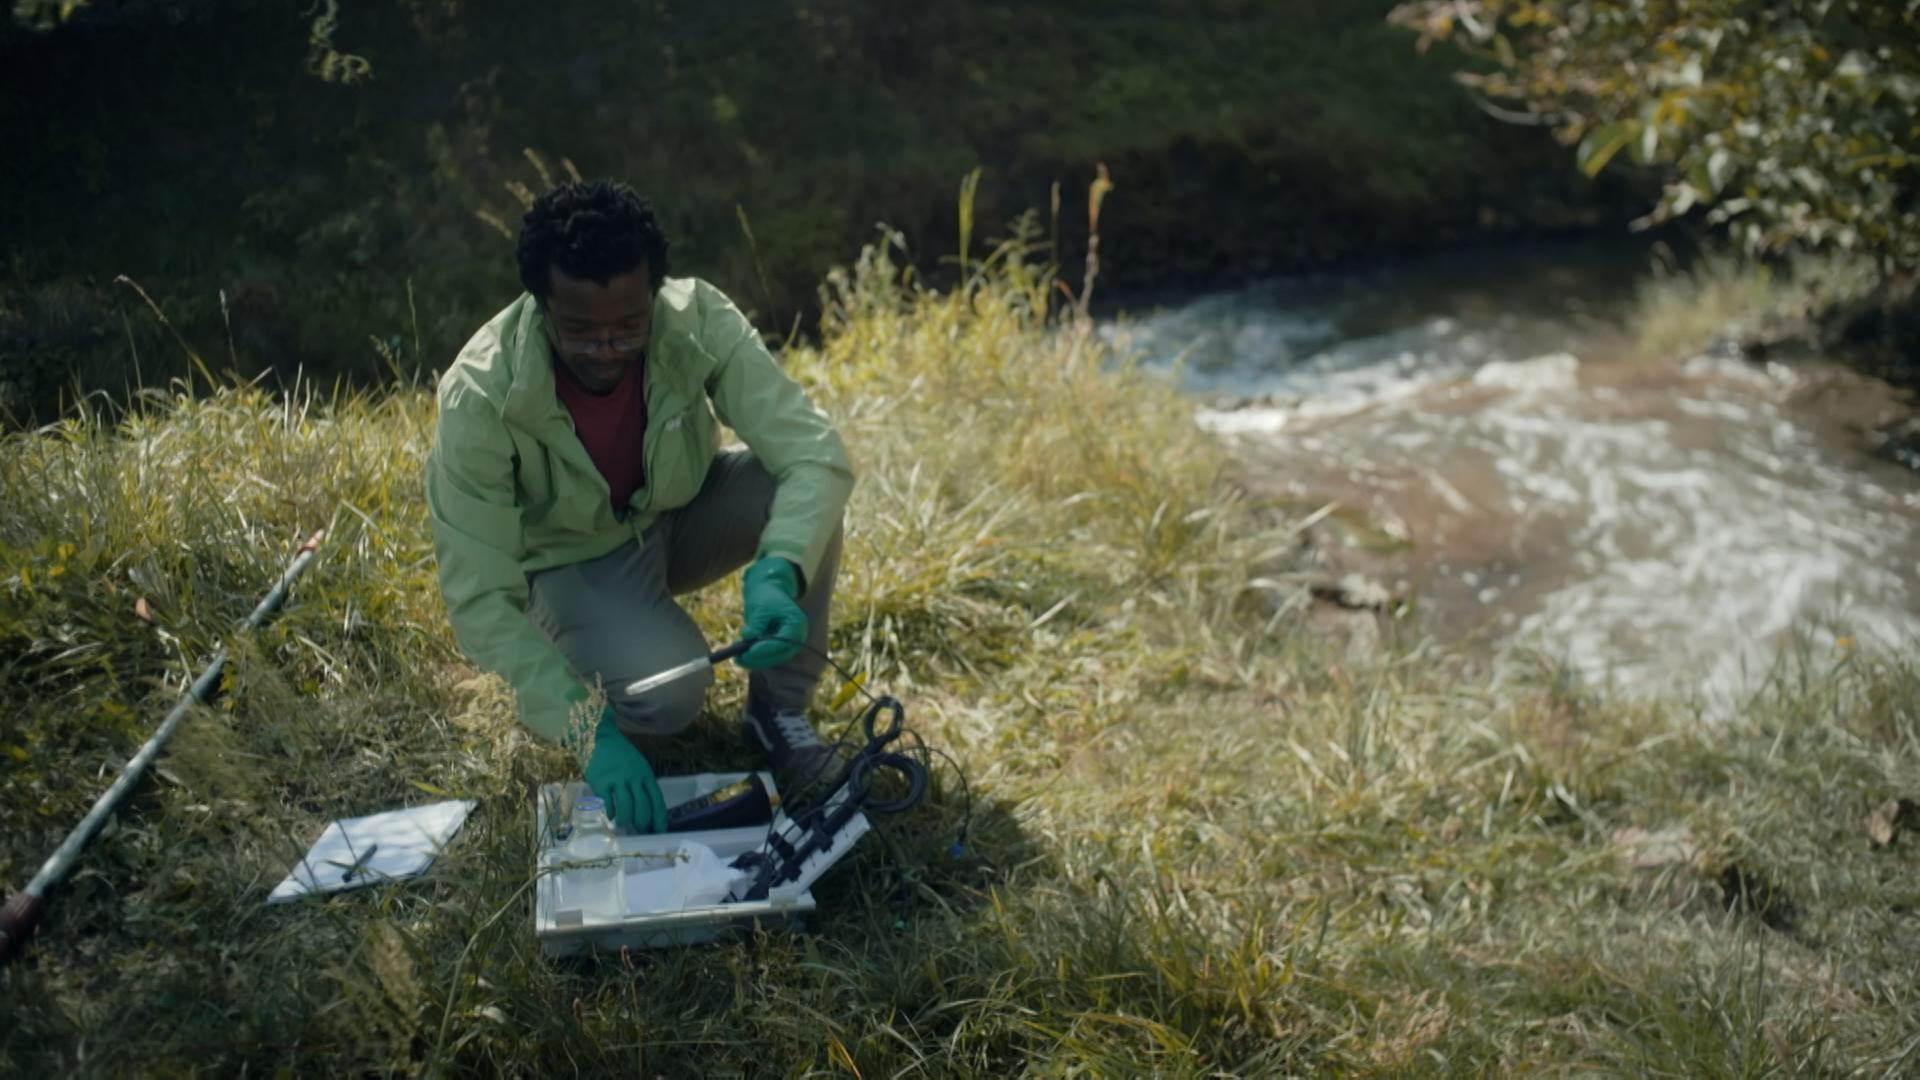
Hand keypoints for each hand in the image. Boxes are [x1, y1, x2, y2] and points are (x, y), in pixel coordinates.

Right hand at [581, 707, 667, 832]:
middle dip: (643, 822)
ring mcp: (617, 780)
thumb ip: (643, 785)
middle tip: (640, 830)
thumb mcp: (638, 766)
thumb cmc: (621, 756)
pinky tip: (611, 816)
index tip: (659, 830)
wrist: (600, 738)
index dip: (659, 817)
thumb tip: (649, 810)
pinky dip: (611, 813)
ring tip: (624, 824)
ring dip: (627, 819)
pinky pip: (608, 802)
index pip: (657, 799)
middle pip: (643, 806)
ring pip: (626, 806)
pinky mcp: (601, 782)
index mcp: (646, 774)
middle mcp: (634, 778)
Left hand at [740, 556, 806, 669]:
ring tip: (736, 657)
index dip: (765, 649)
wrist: (768, 591)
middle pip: (779, 654)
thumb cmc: (766, 597)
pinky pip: (767, 657)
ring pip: (772, 659)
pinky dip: (754, 658)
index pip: (783, 642)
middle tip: (739, 658)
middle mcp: (796, 637)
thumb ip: (756, 624)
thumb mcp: (760, 608)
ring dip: (754, 661)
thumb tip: (747, 637)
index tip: (748, 652)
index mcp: (796, 624)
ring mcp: (788, 644)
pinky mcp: (779, 648)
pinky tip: (740, 656)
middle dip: (758, 659)